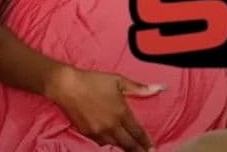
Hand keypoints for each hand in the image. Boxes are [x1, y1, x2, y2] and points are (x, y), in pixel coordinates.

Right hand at [43, 65, 163, 151]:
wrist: (67, 86)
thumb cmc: (94, 81)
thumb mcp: (119, 81)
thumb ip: (140, 88)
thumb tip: (160, 88)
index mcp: (121, 113)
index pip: (137, 132)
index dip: (146, 142)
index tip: (153, 149)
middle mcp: (110, 126)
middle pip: (127, 143)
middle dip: (137, 150)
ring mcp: (96, 131)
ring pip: (113, 144)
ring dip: (123, 147)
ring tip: (131, 149)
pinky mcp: (85, 132)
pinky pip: (100, 142)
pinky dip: (109, 143)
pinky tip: (112, 142)